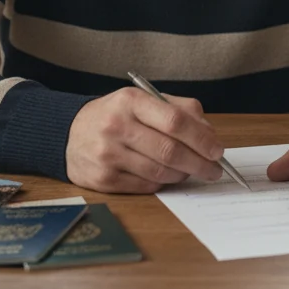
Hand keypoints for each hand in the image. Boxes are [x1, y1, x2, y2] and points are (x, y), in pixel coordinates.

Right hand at [66, 88, 224, 192]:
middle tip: (214, 169)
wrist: (70, 133)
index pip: (175, 121)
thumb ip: (180, 110)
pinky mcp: (102, 179)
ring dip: (182, 174)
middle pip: (169, 151)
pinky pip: (145, 186)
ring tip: (191, 171)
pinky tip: (167, 177)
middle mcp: (116, 126)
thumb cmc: (117, 115)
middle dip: (199, 163)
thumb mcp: (144, 101)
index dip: (201, 138)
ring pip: (159, 172)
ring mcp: (107, 154)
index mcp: (130, 101)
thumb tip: (210, 135)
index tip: (217, 150)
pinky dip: (162, 184)